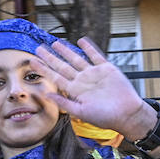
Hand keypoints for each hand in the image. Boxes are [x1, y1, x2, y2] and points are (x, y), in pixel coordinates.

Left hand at [33, 39, 152, 140]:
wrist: (127, 114)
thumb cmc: (105, 117)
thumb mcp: (81, 112)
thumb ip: (64, 102)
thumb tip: (46, 94)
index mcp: (75, 91)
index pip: (56, 77)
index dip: (44, 69)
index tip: (32, 62)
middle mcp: (83, 81)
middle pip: (63, 66)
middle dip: (50, 57)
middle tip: (39, 48)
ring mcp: (94, 74)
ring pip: (76, 59)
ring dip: (66, 51)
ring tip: (55, 43)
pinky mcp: (107, 69)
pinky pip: (95, 55)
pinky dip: (88, 48)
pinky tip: (81, 40)